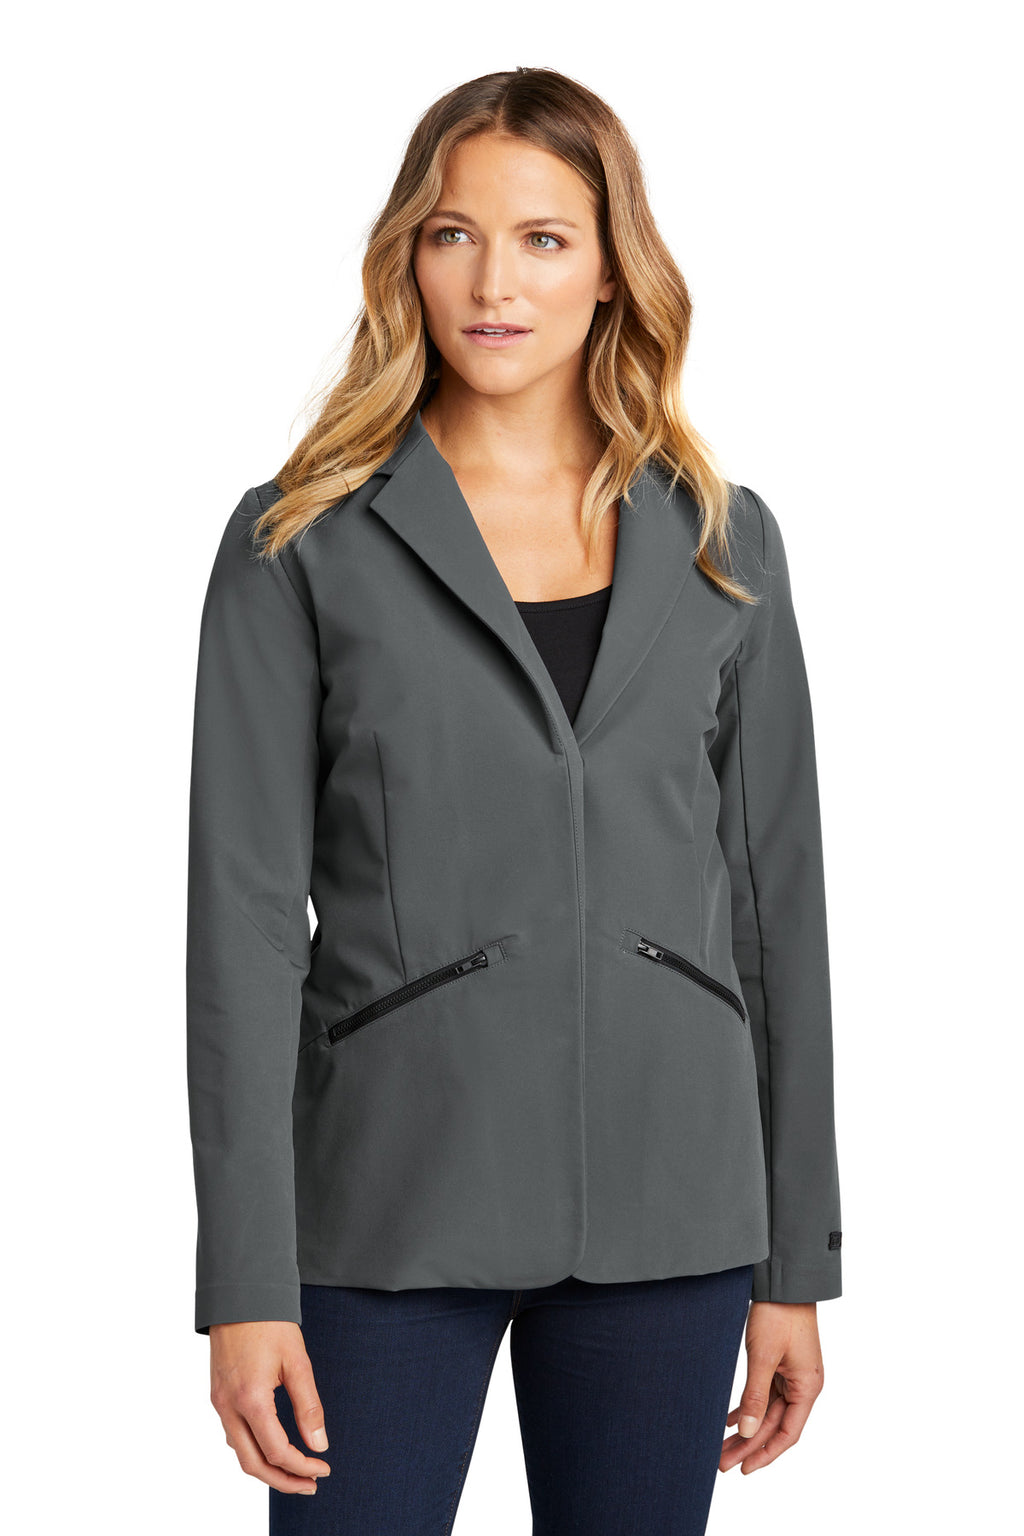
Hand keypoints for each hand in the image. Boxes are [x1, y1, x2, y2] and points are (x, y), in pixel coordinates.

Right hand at [209, 1320, 331, 1494]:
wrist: (239, 1294)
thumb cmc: (270, 1323)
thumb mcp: (297, 1361)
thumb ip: (308, 1406)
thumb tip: (320, 1445)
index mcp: (251, 1399)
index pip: (277, 1452)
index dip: (303, 1467)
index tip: (324, 1468)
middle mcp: (229, 1406)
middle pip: (252, 1464)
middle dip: (282, 1481)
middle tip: (310, 1485)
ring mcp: (219, 1402)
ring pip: (239, 1452)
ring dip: (266, 1469)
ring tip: (294, 1473)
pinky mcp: (217, 1395)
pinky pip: (232, 1435)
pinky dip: (252, 1450)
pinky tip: (270, 1448)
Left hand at [719, 1301, 823, 1474]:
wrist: (783, 1280)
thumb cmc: (779, 1315)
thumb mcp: (764, 1357)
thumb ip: (756, 1395)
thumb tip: (747, 1432)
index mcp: (807, 1387)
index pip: (787, 1434)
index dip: (765, 1454)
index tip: (743, 1470)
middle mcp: (802, 1385)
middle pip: (775, 1425)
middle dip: (748, 1445)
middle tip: (722, 1463)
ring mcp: (791, 1375)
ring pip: (767, 1412)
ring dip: (746, 1429)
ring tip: (721, 1447)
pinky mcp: (780, 1364)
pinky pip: (764, 1394)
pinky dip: (747, 1408)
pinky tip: (728, 1421)